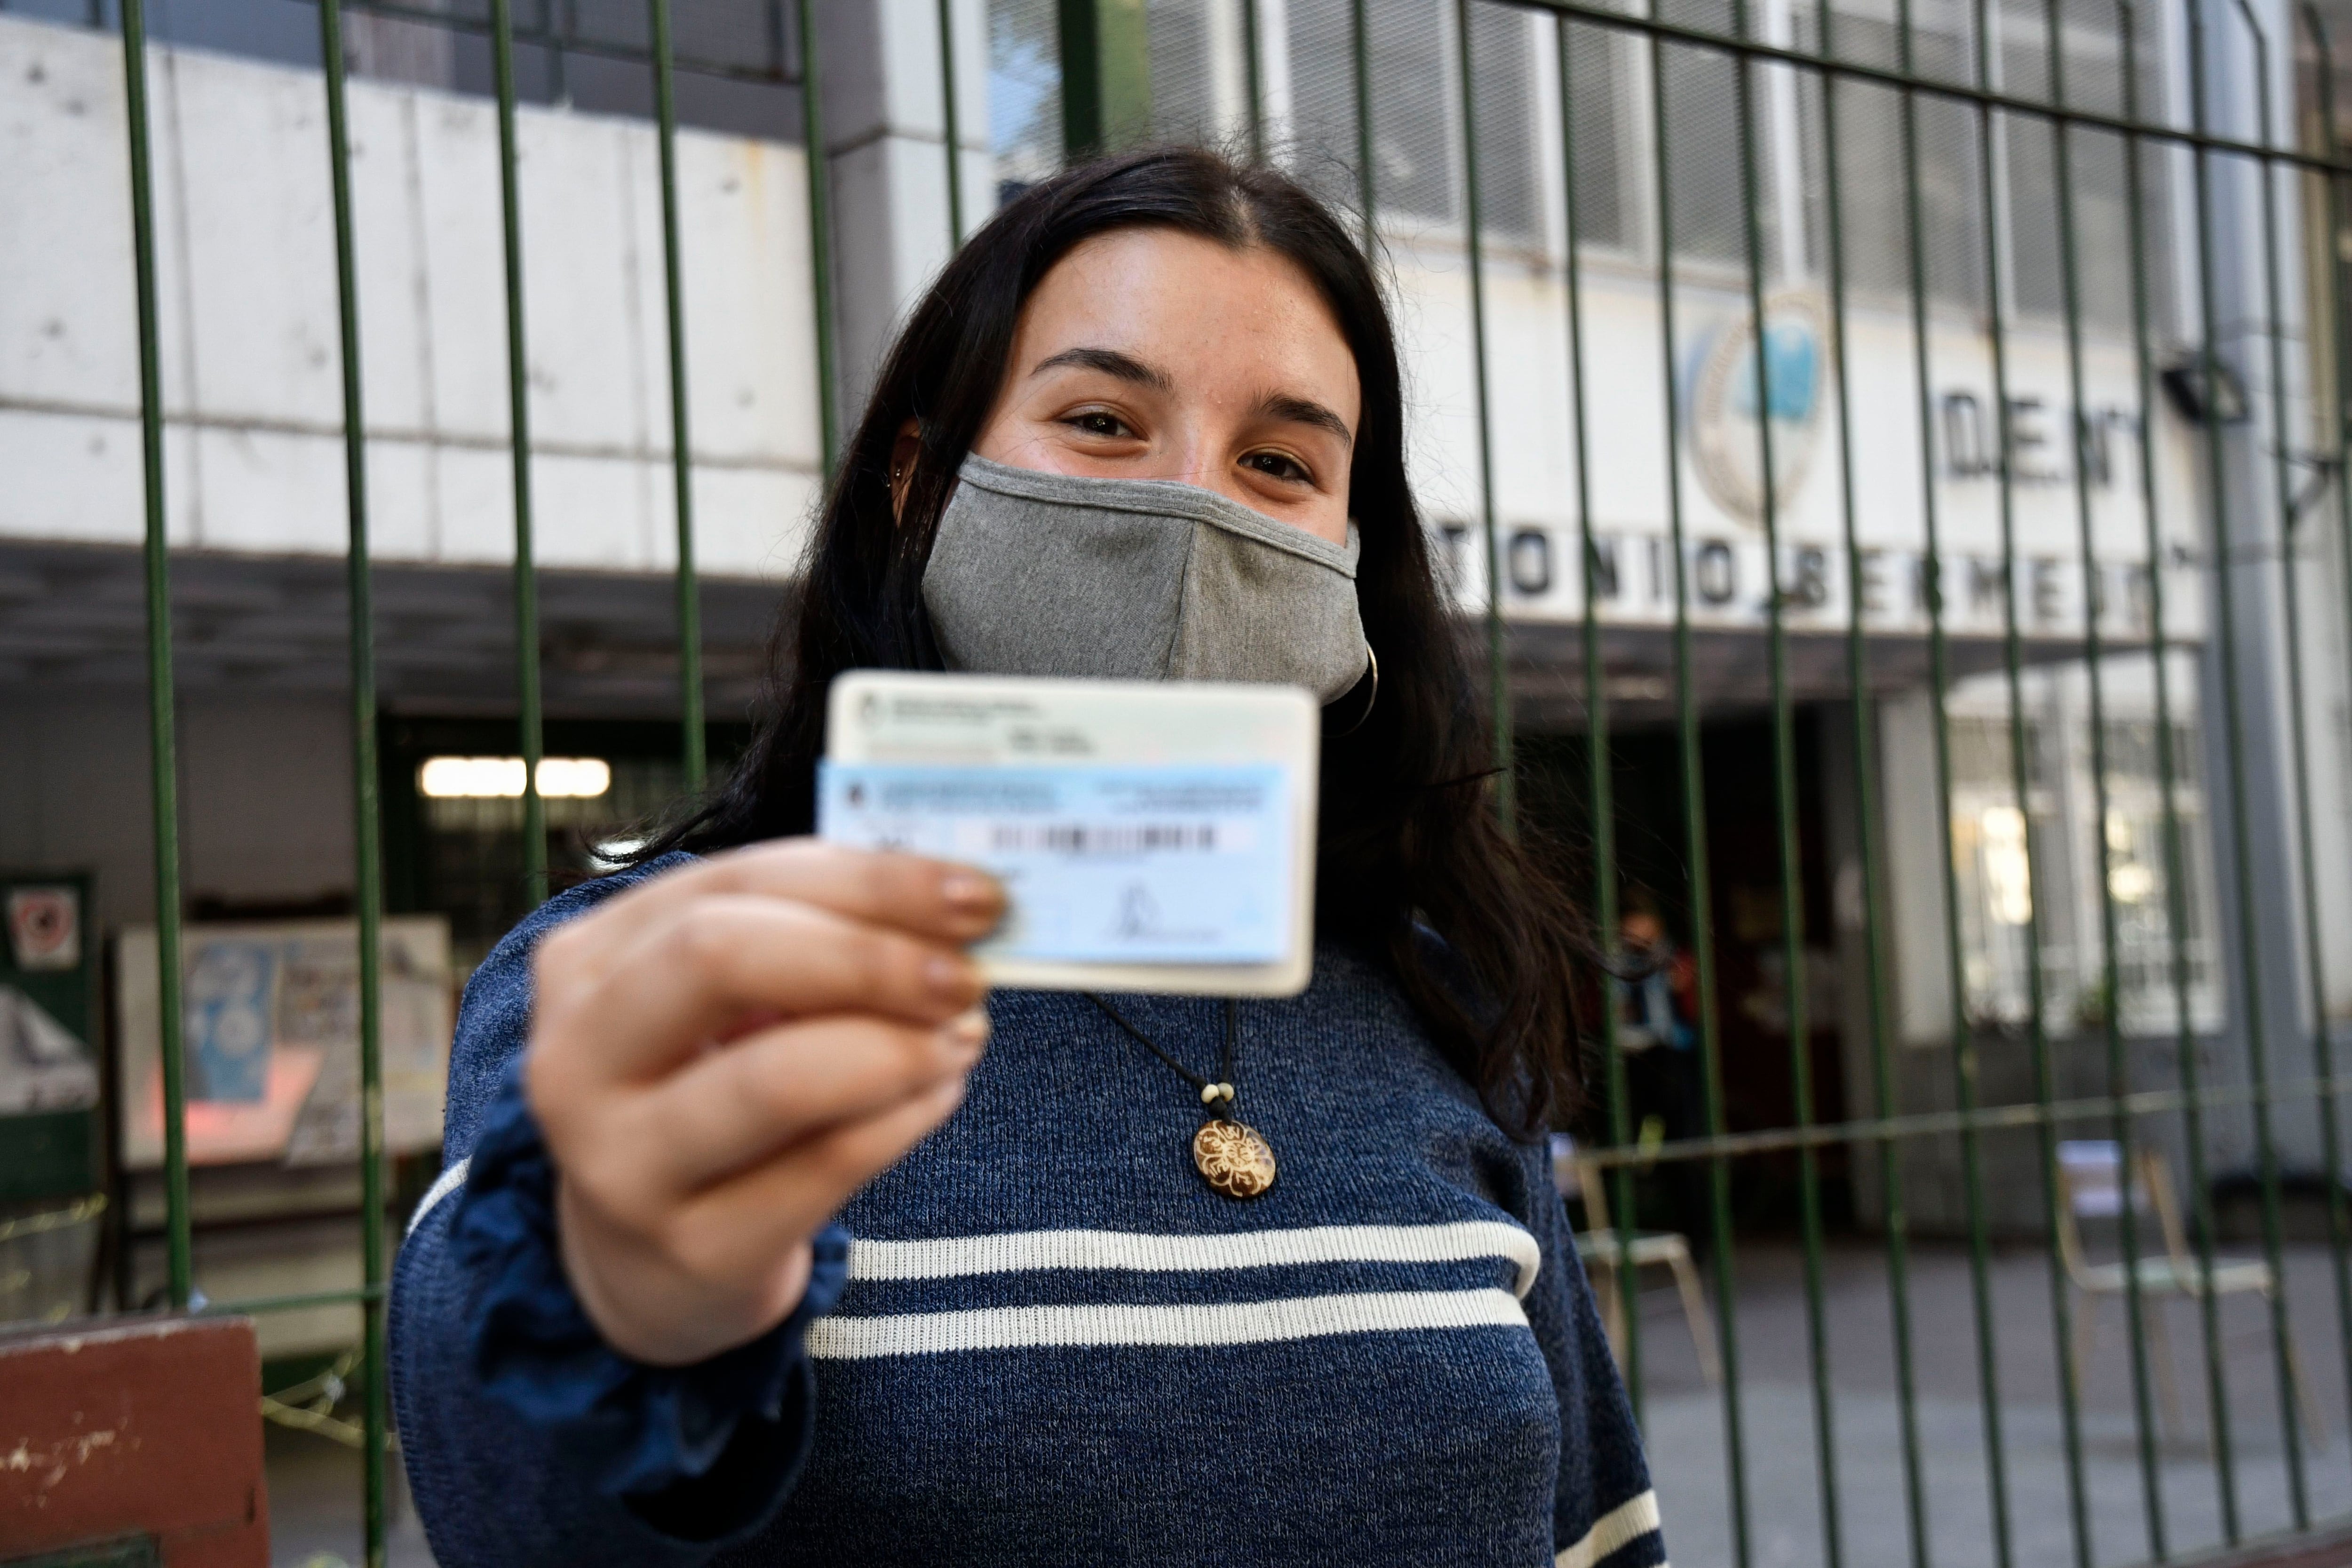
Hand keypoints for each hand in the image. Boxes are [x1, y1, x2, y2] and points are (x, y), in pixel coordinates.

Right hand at [524, 840, 1002, 1366]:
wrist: (648, 1261)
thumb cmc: (705, 1091)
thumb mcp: (724, 1001)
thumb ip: (812, 937)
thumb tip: (953, 907)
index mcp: (588, 963)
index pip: (735, 882)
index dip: (869, 880)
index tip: (975, 892)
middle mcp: (579, 1058)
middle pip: (720, 958)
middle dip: (869, 957)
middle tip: (966, 974)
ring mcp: (624, 1165)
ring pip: (777, 1077)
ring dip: (898, 1046)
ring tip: (963, 1036)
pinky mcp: (694, 1250)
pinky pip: (828, 1166)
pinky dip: (905, 1118)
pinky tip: (939, 1092)